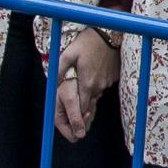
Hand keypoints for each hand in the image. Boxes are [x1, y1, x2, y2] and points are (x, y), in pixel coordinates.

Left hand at [53, 28, 118, 142]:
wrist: (109, 32)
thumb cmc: (87, 42)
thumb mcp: (67, 55)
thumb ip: (59, 71)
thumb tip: (53, 84)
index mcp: (86, 83)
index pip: (81, 108)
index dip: (77, 121)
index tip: (76, 134)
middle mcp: (98, 86)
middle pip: (89, 106)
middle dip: (83, 119)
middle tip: (78, 134)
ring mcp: (107, 82)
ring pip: (96, 97)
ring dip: (89, 103)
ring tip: (84, 115)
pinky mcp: (113, 77)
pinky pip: (102, 88)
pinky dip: (96, 90)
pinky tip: (93, 86)